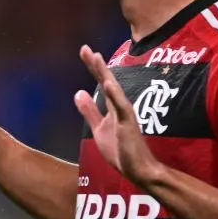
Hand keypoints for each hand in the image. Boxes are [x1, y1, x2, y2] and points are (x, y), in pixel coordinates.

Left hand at [73, 45, 162, 184]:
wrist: (138, 171)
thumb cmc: (121, 150)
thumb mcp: (99, 129)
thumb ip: (90, 111)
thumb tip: (78, 92)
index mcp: (112, 106)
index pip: (101, 81)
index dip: (92, 66)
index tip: (84, 49)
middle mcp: (119, 106)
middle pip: (106, 80)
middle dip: (95, 65)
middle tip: (85, 48)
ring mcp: (125, 114)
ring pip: (114, 90)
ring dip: (105, 74)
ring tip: (96, 58)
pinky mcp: (129, 124)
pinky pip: (122, 107)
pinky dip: (115, 94)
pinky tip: (108, 82)